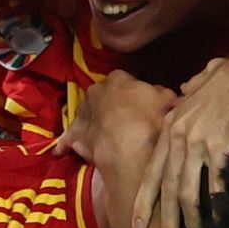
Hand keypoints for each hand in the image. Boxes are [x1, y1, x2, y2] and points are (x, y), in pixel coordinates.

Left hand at [57, 70, 176, 163]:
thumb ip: (163, 94)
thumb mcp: (166, 101)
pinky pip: (69, 137)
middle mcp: (96, 90)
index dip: (132, 93)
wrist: (129, 145)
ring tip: (101, 134)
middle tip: (122, 120)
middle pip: (103, 95)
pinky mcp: (75, 133)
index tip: (139, 104)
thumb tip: (164, 94)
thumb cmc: (150, 119)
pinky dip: (67, 142)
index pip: (124, 81)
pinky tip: (62, 149)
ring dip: (92, 121)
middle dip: (110, 105)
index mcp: (118, 78)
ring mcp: (83, 111)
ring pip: (87, 113)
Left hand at [132, 53, 228, 227]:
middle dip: (163, 223)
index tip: (136, 225)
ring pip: (188, 193)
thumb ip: (188, 92)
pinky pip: (215, 188)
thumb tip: (183, 90)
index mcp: (170, 127)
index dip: (143, 201)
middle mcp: (178, 139)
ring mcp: (198, 145)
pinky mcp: (220, 150)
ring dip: (189, 223)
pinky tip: (219, 227)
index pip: (151, 171)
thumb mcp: (199, 84)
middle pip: (167, 189)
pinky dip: (216, 210)